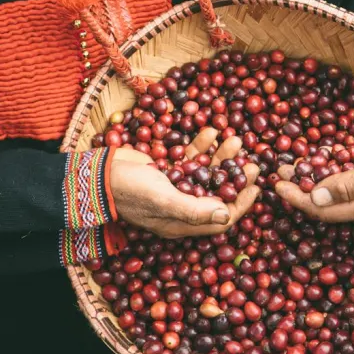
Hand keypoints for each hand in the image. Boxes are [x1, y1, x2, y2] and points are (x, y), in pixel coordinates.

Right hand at [110, 127, 260, 237]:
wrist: (97, 173)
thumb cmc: (129, 189)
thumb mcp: (164, 200)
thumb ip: (195, 209)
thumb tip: (227, 214)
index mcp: (181, 223)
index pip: (219, 220)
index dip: (240, 205)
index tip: (255, 186)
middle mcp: (180, 207)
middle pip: (216, 194)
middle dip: (235, 178)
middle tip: (251, 162)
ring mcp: (173, 188)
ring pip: (205, 174)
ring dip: (221, 158)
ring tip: (235, 138)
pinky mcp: (165, 171)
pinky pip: (189, 159)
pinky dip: (200, 146)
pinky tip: (211, 130)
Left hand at [274, 129, 353, 223]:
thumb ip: (347, 185)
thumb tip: (314, 199)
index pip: (322, 210)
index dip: (296, 199)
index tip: (275, 184)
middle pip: (328, 206)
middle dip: (301, 191)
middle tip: (280, 172)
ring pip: (339, 195)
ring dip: (316, 182)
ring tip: (296, 166)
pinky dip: (336, 175)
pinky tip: (327, 162)